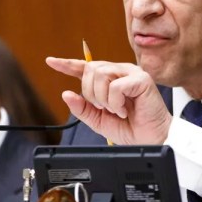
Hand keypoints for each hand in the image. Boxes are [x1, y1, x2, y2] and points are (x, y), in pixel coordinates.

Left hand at [45, 57, 171, 144]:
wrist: (151, 139)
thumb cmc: (130, 128)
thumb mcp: (99, 120)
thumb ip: (82, 108)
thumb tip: (66, 93)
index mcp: (110, 79)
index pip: (85, 67)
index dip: (67, 64)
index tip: (50, 61)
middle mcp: (120, 71)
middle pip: (90, 69)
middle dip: (90, 93)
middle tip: (104, 108)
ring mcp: (131, 73)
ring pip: (101, 75)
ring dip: (103, 98)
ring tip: (116, 110)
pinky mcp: (141, 79)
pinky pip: (115, 86)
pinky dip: (115, 102)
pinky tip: (124, 110)